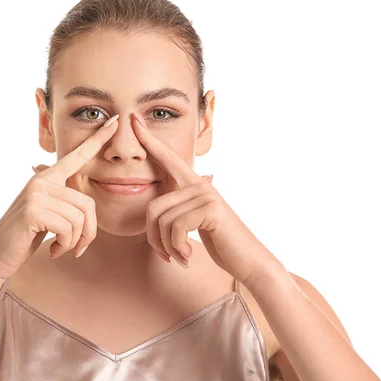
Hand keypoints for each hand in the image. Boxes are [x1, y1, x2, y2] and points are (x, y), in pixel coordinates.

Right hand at [0, 114, 120, 280]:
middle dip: (88, 232)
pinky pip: (68, 229)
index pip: (77, 156)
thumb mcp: (48, 214)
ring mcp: (36, 193)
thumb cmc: (25, 237)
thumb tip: (84, 203)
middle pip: (87, 203)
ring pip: (79, 219)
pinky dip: (65, 245)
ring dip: (74, 242)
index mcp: (48, 178)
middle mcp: (42, 180)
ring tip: (61, 248)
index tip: (115, 121)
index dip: (98, 139)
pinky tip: (53, 250)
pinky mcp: (33, 210)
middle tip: (76, 248)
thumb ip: (63, 201)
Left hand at [131, 113, 281, 285]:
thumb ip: (177, 210)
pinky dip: (176, 248)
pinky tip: (187, 256)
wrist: (248, 261)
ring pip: (162, 221)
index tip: (132, 119)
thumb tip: (156, 209)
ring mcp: (205, 194)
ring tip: (180, 256)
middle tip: (166, 255)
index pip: (166, 158)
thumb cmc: (220, 242)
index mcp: (193, 185)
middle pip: (153, 207)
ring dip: (167, 247)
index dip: (149, 140)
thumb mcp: (194, 223)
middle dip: (154, 238)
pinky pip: (175, 228)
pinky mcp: (210, 208)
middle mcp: (198, 184)